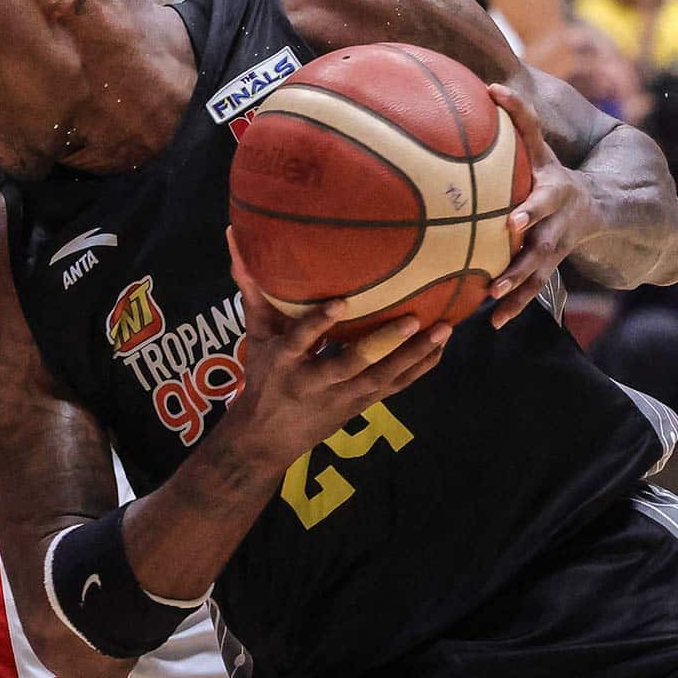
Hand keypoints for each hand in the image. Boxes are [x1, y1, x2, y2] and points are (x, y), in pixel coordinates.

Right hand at [220, 229, 449, 474]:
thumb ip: (253, 290)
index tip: (343, 301)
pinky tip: (441, 347)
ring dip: (413, 355)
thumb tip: (235, 237)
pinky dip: (419, 368)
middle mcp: (315, 381)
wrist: (267, 439)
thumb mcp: (256, 337)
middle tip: (412, 318)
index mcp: (285, 361)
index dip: (320, 323)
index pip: (300, 339)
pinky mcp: (362, 405)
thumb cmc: (264, 377)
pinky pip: (395, 387)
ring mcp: (343, 396)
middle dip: (383, 344)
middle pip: (352, 365)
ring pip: (382, 378)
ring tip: (443, 329)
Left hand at [485, 84, 603, 325]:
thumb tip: (491, 84)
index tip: (512, 221)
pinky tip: (492, 322)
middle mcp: (558, 224)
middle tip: (498, 275)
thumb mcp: (543, 144)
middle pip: (543, 245)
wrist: (595, 207)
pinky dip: (514, 305)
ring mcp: (555, 248)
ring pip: (537, 273)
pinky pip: (531, 289)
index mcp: (555, 193)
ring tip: (492, 304)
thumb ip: (521, 115)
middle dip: (523, 259)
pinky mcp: (548, 267)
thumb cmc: (554, 170)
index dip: (531, 210)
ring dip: (516, 289)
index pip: (543, 200)